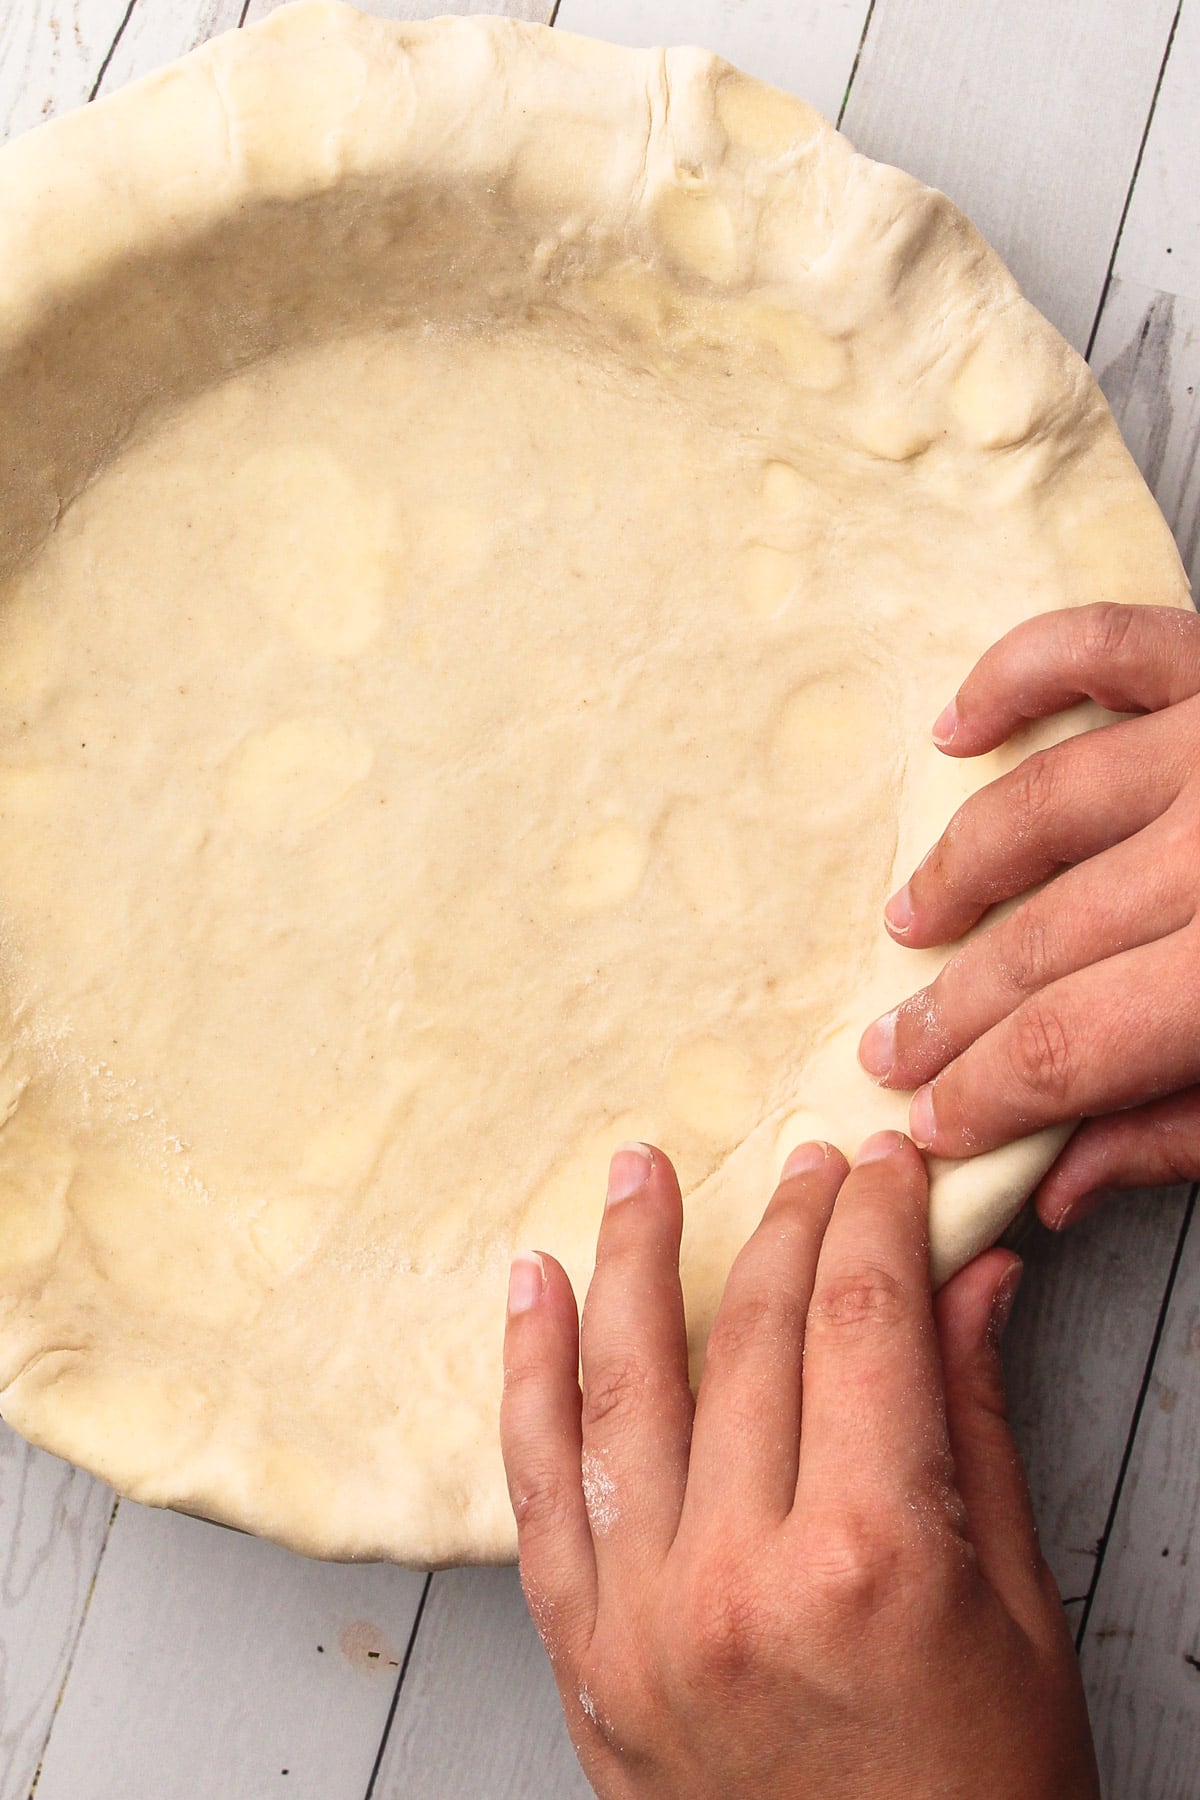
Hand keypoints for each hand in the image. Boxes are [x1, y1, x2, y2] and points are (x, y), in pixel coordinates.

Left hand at [500, 1134, 1097, 1798]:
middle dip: (789, 1225)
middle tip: (807, 1165)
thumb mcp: (1016, 1609)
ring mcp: (644, 1617)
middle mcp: (738, 1578)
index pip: (860, 1322)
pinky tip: (533, 1291)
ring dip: (630, 1260)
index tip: (883, 1166)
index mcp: (868, 1561)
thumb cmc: (974, 1798)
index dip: (876, 1220)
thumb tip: (968, 1281)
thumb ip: (976, 1425)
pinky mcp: (584, 1654)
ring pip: (625, 1387)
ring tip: (638, 1173)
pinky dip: (529, 1375)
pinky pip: (537, 1487)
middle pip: (753, 1338)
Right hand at [857, 602, 1199, 1227]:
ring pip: (1041, 806)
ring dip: (958, 871)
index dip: (982, 1097)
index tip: (923, 1125)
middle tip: (888, 1051)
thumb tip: (1064, 1177)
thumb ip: (1191, 1130)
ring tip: (910, 921)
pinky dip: (1015, 676)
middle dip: (949, 1013)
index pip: (1071, 1047)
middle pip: (1041, 943)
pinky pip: (1096, 645)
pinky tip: (957, 726)